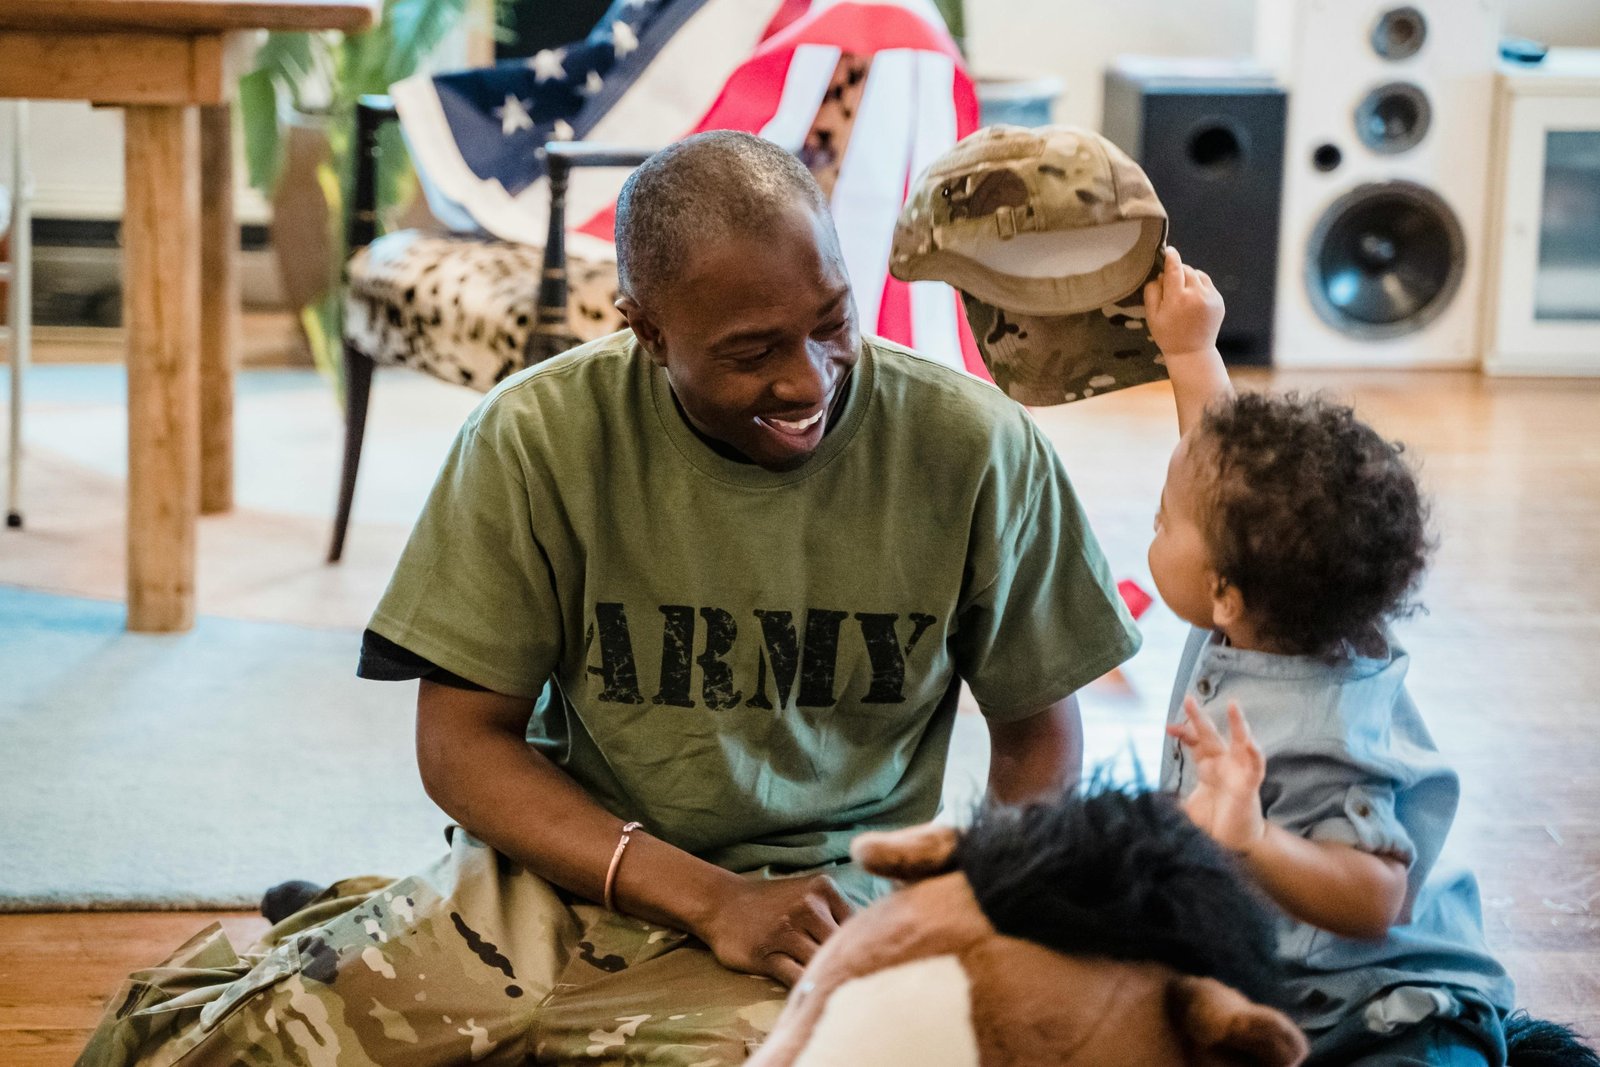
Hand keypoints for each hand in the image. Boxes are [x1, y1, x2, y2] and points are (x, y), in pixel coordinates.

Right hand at [696, 873, 854, 986]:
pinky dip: (805, 989)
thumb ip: (837, 912)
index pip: (857, 924)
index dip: (859, 945)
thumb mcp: (808, 893)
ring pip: (821, 964)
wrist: (722, 904)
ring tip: (828, 990)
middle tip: (845, 981)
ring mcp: (786, 931)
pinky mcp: (767, 954)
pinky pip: (797, 978)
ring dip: (824, 979)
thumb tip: (874, 940)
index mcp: (823, 888)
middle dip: (844, 964)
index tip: (856, 959)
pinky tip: (807, 993)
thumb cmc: (772, 904)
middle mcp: (807, 906)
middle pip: (842, 946)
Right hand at [1144, 247, 1224, 359]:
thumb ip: (1153, 292)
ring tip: (1183, 291)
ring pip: (1198, 275)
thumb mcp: (1152, 316)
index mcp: (1177, 298)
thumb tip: (1159, 275)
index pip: (1174, 268)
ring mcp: (1210, 298)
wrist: (1193, 353)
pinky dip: (1199, 286)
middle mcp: (1196, 295)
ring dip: (1190, 277)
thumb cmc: (1168, 335)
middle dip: (1178, 271)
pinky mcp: (1219, 301)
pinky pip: (1207, 284)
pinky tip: (1193, 298)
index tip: (1168, 250)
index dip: (1171, 257)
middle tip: (1171, 282)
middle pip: (1187, 270)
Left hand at [1167, 697, 1265, 852]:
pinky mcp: (1250, 786)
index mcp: (1207, 767)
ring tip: (1233, 705)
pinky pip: (1256, 767)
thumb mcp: (1186, 808)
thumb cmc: (1214, 823)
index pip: (1194, 743)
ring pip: (1240, 742)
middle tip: (1188, 698)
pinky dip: (1255, 754)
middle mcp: (1223, 765)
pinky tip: (1250, 741)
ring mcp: (1238, 772)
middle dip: (1199, 717)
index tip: (1168, 727)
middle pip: (1210, 735)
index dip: (1183, 733)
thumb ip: (1169, 802)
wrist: (1234, 844)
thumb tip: (1146, 801)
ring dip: (1238, 724)